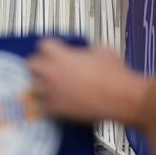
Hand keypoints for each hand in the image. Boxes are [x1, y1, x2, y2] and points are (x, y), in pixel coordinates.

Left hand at [28, 39, 145, 125]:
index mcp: (60, 55)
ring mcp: (51, 91)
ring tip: (50, 88)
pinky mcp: (55, 109)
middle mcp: (51, 72)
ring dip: (40, 87)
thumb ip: (88, 49)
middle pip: (32, 64)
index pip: (43, 45)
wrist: (123, 97)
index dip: (50, 48)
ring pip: (33, 87)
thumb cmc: (116, 75)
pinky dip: (46, 107)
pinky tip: (54, 105)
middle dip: (39, 66)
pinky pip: (41, 107)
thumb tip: (89, 51)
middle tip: (48, 69)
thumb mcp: (103, 50)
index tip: (54, 52)